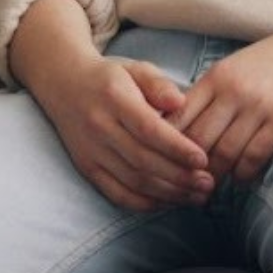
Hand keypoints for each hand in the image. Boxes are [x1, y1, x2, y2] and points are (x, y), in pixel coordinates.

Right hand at [28, 55, 214, 211]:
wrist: (63, 84)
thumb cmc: (110, 77)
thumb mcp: (136, 68)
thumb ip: (159, 84)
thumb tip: (180, 102)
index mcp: (114, 99)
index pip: (148, 129)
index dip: (177, 148)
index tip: (203, 159)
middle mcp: (99, 127)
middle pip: (142, 161)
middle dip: (179, 176)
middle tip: (208, 183)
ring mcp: (91, 151)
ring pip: (132, 181)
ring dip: (167, 193)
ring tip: (196, 196)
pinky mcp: (86, 167)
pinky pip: (116, 194)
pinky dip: (144, 203)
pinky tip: (167, 202)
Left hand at [167, 28, 272, 185]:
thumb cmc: (272, 63)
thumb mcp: (233, 69)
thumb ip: (208, 95)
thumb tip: (176, 128)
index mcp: (216, 77)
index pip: (179, 116)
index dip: (167, 143)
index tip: (164, 160)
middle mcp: (234, 91)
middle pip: (198, 139)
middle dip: (188, 166)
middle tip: (185, 182)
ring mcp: (259, 106)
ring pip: (224, 153)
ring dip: (216, 174)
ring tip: (210, 185)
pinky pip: (254, 157)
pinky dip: (244, 173)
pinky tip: (241, 177)